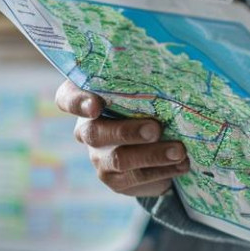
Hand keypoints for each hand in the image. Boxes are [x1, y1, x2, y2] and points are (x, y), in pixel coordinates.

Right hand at [55, 80, 190, 196]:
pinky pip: (137, 177)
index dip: (77, 102)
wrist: (153, 147)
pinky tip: (182, 164)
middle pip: (95, 133)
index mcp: (88, 100)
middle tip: (155, 129)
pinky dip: (163, 170)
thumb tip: (175, 70)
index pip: (67, 98)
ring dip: (153, 155)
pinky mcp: (114, 180)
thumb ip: (146, 82)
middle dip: (127, 131)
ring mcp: (99, 157)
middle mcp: (87, 130)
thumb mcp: (143, 91)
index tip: (95, 105)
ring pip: (119, 159)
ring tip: (179, 151)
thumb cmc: (146, 106)